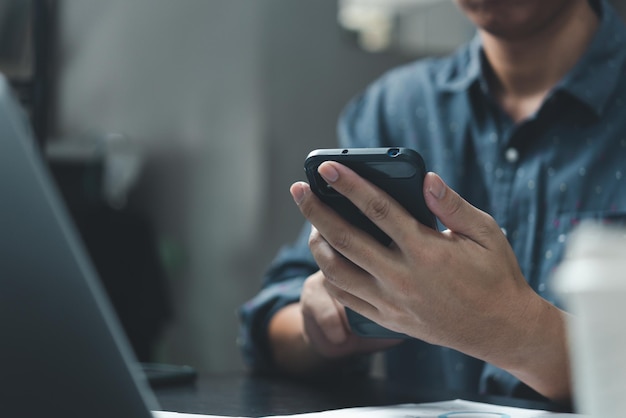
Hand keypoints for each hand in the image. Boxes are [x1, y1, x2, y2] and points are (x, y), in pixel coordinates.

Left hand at [290, 162, 569, 398]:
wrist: (501, 330)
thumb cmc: (496, 276)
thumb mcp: (485, 234)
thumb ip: (452, 205)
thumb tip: (427, 179)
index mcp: (426, 251)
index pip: (377, 208)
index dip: (349, 184)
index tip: (327, 168)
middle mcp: (402, 277)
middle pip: (344, 238)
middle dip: (316, 210)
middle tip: (299, 189)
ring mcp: (391, 302)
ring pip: (336, 271)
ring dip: (317, 244)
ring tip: (313, 225)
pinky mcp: (387, 319)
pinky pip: (346, 298)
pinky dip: (330, 276)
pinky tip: (328, 260)